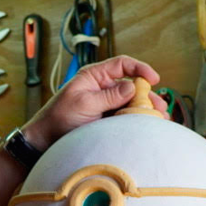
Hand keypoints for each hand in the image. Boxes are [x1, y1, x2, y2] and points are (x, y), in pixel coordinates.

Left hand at [22, 55, 167, 149]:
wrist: (44, 141)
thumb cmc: (59, 118)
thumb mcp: (84, 104)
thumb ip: (108, 96)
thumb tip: (132, 87)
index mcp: (94, 76)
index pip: (122, 64)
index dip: (140, 69)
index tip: (153, 79)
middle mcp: (101, 87)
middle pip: (131, 86)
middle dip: (147, 95)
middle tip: (160, 107)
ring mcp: (104, 104)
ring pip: (129, 103)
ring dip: (144, 110)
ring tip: (159, 119)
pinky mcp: (104, 119)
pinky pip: (123, 117)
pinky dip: (135, 121)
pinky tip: (146, 126)